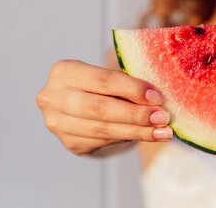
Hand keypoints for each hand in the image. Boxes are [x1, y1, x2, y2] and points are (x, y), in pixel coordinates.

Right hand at [36, 60, 171, 155]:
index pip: (103, 80)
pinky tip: (147, 135)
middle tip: (162, 117)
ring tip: (162, 131)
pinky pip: (103, 142)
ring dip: (137, 131)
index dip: (132, 89)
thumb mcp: (110, 75)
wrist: (84, 105)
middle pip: (100, 108)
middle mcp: (53, 98)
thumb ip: (127, 82)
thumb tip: (156, 98)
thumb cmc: (102, 84)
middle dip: (135, 114)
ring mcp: (57, 123)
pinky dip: (128, 138)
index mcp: (64, 72)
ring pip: (103, 130)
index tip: (158, 96)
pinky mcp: (69, 143)